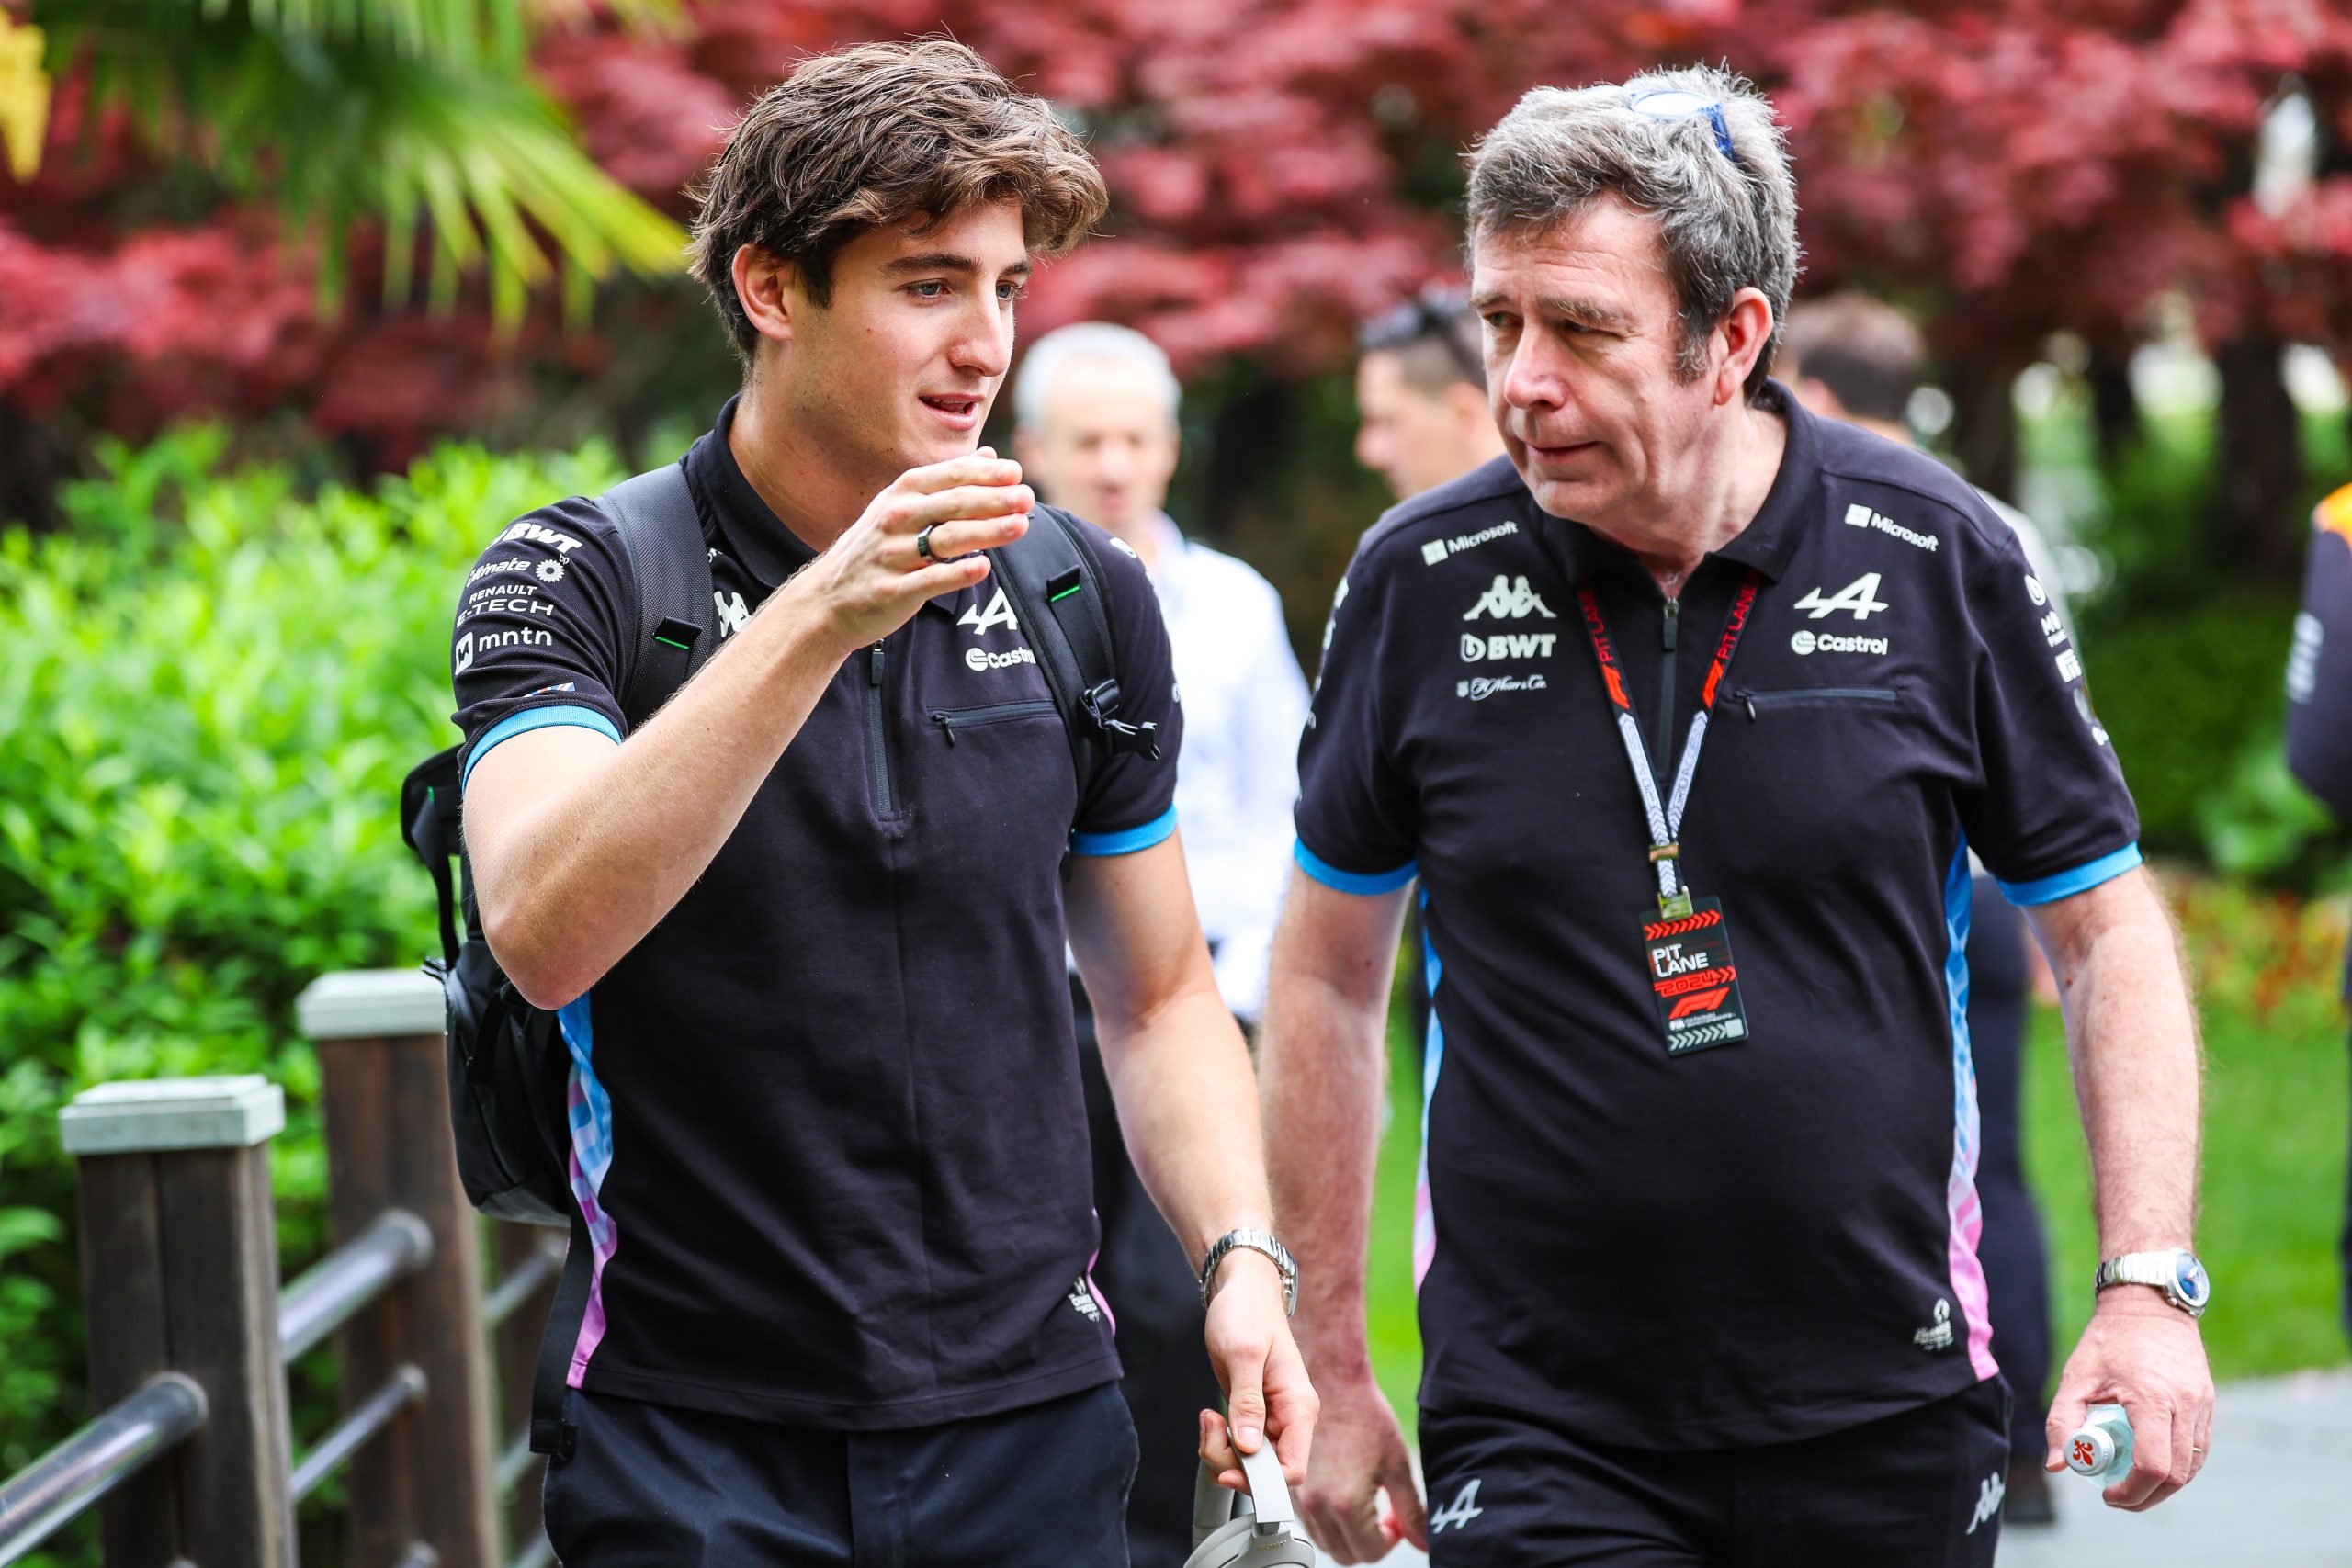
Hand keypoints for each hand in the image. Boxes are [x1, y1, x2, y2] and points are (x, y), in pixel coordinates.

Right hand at [786, 449, 1032, 651]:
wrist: (828, 599)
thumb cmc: (877, 548)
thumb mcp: (903, 505)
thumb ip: (949, 481)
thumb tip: (990, 455)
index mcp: (902, 494)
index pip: (950, 476)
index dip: (985, 474)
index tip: (1017, 473)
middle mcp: (896, 519)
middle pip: (952, 504)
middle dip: (993, 499)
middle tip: (1027, 497)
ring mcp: (892, 555)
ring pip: (945, 540)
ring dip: (986, 531)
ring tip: (1020, 525)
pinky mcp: (892, 590)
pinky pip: (929, 580)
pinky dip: (957, 573)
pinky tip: (984, 568)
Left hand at [1195, 1251, 1318, 1494]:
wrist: (1243, 1292)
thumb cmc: (1247, 1313)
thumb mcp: (1243, 1354)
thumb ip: (1247, 1402)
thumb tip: (1248, 1448)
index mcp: (1299, 1407)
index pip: (1293, 1470)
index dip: (1261, 1482)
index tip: (1227, 1470)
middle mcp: (1290, 1419)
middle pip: (1266, 1474)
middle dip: (1230, 1463)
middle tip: (1210, 1427)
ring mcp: (1272, 1421)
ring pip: (1249, 1465)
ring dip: (1220, 1452)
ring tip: (1209, 1418)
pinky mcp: (1254, 1418)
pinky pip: (1238, 1450)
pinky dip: (1219, 1443)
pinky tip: (1212, 1418)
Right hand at [1289, 1363, 1424, 1562]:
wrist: (1332, 1383)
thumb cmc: (1363, 1416)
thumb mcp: (1398, 1466)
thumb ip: (1411, 1512)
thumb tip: (1423, 1541)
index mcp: (1345, 1504)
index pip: (1371, 1552)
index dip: (1391, 1539)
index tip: (1396, 1520)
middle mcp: (1317, 1506)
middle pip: (1345, 1555)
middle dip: (1369, 1542)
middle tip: (1383, 1515)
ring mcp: (1300, 1497)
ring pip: (1326, 1542)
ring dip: (1347, 1533)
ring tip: (1363, 1501)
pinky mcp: (1292, 1487)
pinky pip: (1310, 1523)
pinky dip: (1328, 1520)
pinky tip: (1343, 1492)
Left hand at [2044, 1292, 2213, 1508]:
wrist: (2148, 1304)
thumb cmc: (2107, 1341)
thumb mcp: (2076, 1377)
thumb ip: (2062, 1421)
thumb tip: (2057, 1465)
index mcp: (2153, 1399)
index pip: (2153, 1466)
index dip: (2131, 1491)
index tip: (2107, 1495)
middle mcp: (2185, 1405)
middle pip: (2177, 1475)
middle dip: (2147, 1496)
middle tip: (2118, 1497)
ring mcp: (2202, 1405)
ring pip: (2193, 1466)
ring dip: (2164, 1485)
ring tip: (2131, 1482)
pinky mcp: (2208, 1403)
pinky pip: (2198, 1449)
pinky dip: (2178, 1465)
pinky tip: (2152, 1463)